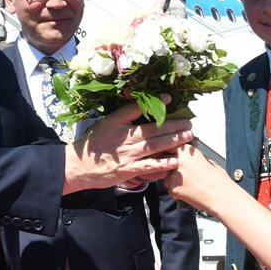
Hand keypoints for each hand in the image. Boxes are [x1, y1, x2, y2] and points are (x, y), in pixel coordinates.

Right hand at [63, 103, 192, 193]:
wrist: (80, 166)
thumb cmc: (94, 144)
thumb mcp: (106, 123)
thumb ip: (125, 113)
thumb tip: (142, 101)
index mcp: (121, 126)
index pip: (140, 111)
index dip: (156, 104)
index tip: (170, 98)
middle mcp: (127, 140)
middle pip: (155, 130)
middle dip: (175, 126)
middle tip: (190, 123)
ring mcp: (130, 156)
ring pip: (156, 146)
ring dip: (174, 141)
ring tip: (188, 137)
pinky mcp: (130, 170)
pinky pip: (150, 167)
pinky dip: (163, 164)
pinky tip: (175, 161)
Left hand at [164, 142, 231, 212]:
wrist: (221, 196)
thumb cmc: (218, 179)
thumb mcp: (207, 160)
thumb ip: (193, 158)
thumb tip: (188, 158)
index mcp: (186, 150)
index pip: (169, 147)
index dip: (170, 153)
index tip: (171, 157)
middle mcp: (177, 160)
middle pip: (165, 161)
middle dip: (169, 167)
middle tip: (181, 174)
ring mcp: (173, 175)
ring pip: (165, 177)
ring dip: (172, 180)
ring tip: (188, 185)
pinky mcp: (172, 188)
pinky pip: (170, 189)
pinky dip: (176, 191)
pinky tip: (188, 193)